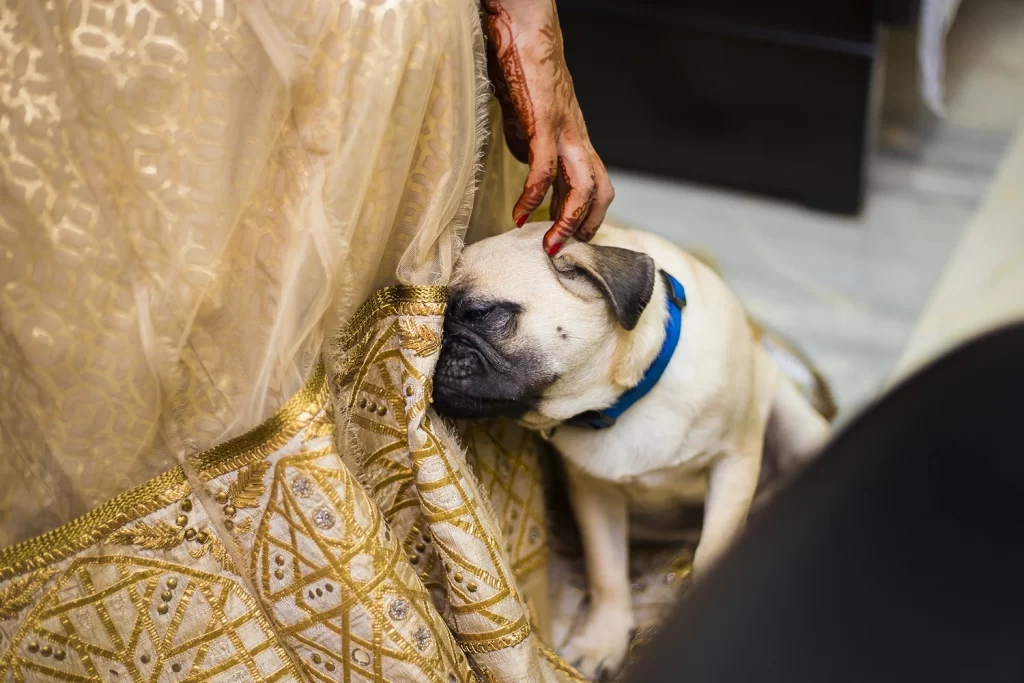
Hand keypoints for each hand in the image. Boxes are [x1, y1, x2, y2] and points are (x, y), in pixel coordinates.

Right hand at [483, 0, 613, 254]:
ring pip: (582, 185)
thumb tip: (527, 168)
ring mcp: (564, 129)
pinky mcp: (544, 120)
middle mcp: (576, 137)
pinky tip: (520, 212)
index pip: (594, 184)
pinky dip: (534, 195)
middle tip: (564, 251)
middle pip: (600, 190)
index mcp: (574, 138)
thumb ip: (530, 145)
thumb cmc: (522, 68)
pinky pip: (545, 166)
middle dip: (586, 227)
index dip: (585, 216)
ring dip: (566, 221)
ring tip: (547, 245)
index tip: (565, 239)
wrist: (522, 26)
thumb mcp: (527, 119)